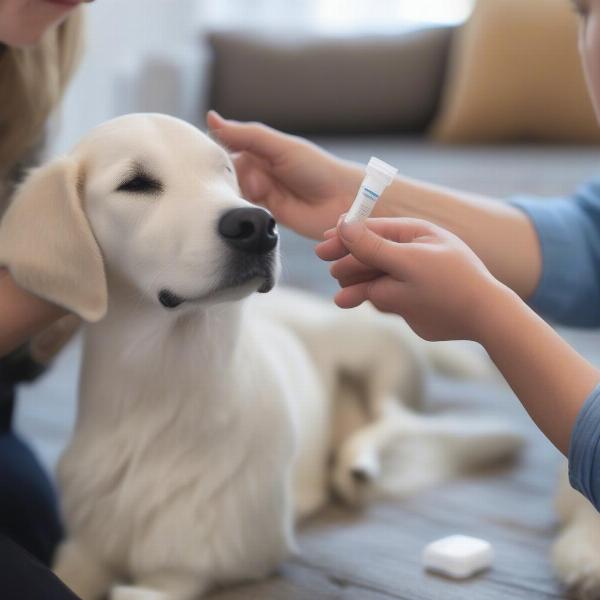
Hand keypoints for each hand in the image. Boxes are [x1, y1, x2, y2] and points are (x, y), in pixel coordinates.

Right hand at [207, 111, 361, 239]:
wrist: (342, 202)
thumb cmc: (318, 169)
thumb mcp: (281, 147)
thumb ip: (247, 135)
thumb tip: (210, 119)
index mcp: (259, 148)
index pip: (226, 147)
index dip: (216, 153)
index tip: (208, 159)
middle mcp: (257, 169)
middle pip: (227, 172)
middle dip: (230, 177)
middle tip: (246, 182)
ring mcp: (261, 193)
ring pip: (233, 193)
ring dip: (237, 194)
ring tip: (255, 194)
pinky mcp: (265, 215)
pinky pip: (244, 213)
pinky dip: (243, 211)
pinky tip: (249, 210)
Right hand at [316, 217, 505, 341]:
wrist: (480, 318)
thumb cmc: (448, 283)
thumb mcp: (407, 261)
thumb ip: (372, 246)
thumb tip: (342, 224)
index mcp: (413, 234)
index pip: (372, 229)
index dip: (346, 236)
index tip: (324, 244)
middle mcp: (407, 253)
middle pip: (368, 253)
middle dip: (349, 262)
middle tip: (331, 269)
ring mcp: (406, 277)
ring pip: (370, 277)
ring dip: (353, 284)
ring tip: (341, 297)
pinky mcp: (405, 300)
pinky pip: (378, 296)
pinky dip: (364, 298)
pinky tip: (347, 302)